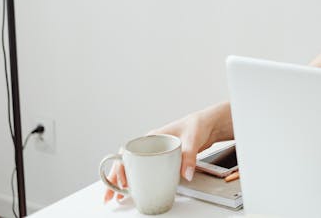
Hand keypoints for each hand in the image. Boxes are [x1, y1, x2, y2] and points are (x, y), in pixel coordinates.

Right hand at [103, 102, 230, 203]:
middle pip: (126, 162)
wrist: (209, 125)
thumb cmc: (197, 126)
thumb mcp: (193, 139)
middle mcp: (150, 145)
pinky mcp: (162, 160)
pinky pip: (144, 170)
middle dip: (115, 179)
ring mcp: (155, 153)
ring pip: (133, 167)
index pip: (128, 152)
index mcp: (152, 137)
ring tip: (117, 196)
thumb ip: (189, 157)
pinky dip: (136, 180)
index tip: (122, 182)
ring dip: (124, 181)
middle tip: (111, 195)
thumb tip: (185, 174)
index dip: (120, 167)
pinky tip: (134, 190)